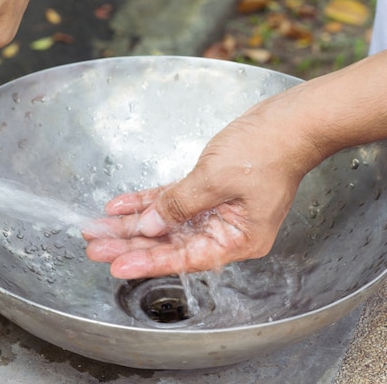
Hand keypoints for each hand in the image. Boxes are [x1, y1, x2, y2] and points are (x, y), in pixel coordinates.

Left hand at [84, 108, 317, 278]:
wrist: (291, 121)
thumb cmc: (267, 150)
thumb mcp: (216, 179)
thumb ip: (179, 205)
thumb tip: (149, 227)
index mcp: (237, 239)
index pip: (185, 257)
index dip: (148, 261)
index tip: (116, 265)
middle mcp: (225, 231)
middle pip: (171, 243)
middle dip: (131, 243)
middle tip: (95, 245)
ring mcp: (216, 212)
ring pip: (166, 223)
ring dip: (132, 224)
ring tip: (98, 228)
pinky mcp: (208, 192)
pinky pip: (172, 202)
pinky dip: (147, 202)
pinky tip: (120, 205)